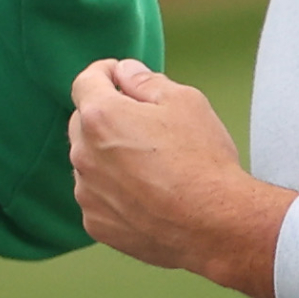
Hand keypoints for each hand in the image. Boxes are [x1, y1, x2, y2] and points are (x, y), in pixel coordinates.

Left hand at [68, 58, 297, 297]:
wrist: (215, 225)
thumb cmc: (202, 161)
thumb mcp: (185, 102)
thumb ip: (146, 81)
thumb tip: (125, 72)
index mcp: (101, 117)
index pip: (85, 82)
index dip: (102, 73)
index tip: (116, 75)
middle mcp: (84, 154)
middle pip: (83, 122)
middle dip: (106, 115)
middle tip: (142, 122)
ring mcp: (87, 192)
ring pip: (89, 162)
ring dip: (107, 156)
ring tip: (149, 165)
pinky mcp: (96, 223)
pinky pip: (97, 196)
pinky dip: (113, 191)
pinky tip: (145, 195)